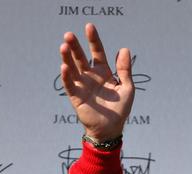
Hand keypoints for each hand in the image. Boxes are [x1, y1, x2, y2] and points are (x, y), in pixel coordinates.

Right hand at [60, 23, 133, 140]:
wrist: (111, 128)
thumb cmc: (120, 108)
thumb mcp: (127, 87)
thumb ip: (124, 70)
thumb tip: (124, 49)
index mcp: (103, 72)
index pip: (97, 52)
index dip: (93, 40)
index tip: (89, 27)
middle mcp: (90, 76)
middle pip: (81, 58)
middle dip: (75, 46)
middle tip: (69, 35)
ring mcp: (82, 85)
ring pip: (72, 68)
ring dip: (67, 58)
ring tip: (63, 46)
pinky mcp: (76, 97)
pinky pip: (70, 85)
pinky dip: (67, 76)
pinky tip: (64, 67)